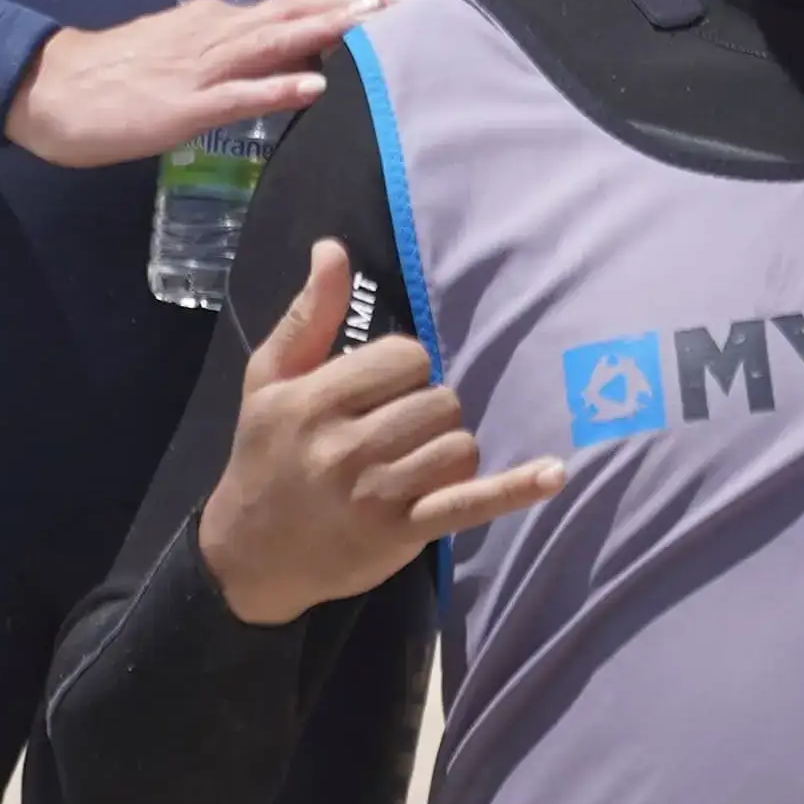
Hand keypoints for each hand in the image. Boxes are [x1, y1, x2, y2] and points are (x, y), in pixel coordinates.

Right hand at [3, 0, 375, 169]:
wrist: (50, 89)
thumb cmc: (114, 75)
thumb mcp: (178, 51)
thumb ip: (226, 50)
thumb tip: (276, 53)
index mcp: (216, 23)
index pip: (289, 5)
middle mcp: (216, 35)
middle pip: (295, 13)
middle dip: (352, 3)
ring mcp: (201, 69)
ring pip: (276, 43)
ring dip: (329, 32)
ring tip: (378, 21)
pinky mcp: (183, 107)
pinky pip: (239, 97)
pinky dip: (279, 91)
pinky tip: (314, 89)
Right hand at [195, 240, 563, 620]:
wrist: (249, 555)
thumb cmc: (264, 456)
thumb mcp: (269, 379)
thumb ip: (310, 314)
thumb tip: (334, 248)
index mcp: (314, 400)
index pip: (406, 357)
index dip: (404, 370)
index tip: (379, 392)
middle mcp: (346, 446)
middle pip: (440, 400)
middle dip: (426, 410)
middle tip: (393, 431)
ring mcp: (377, 494)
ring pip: (459, 444)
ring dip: (448, 448)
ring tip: (411, 462)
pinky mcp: (402, 534)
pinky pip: (469, 504)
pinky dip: (514, 489)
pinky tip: (553, 474)